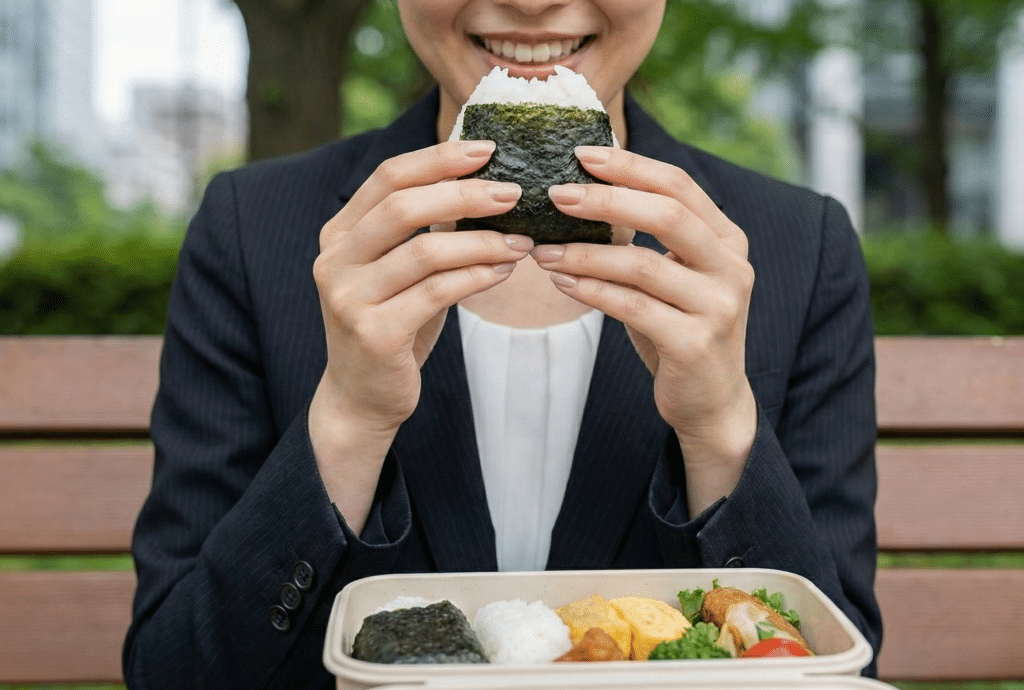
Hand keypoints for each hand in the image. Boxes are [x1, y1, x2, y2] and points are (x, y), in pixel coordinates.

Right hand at [309, 140, 532, 527]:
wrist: (363, 396)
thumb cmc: (393, 323)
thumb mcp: (402, 271)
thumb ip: (425, 230)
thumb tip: (485, 181)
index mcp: (339, 234)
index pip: (388, 177)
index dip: (438, 158)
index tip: (488, 149)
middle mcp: (335, 260)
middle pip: (402, 206)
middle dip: (464, 193)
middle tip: (514, 192)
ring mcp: (349, 298)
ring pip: (425, 251)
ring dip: (482, 241)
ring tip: (522, 240)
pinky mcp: (374, 334)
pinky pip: (436, 293)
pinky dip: (477, 277)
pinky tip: (504, 272)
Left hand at [532, 146, 755, 512]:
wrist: (711, 401)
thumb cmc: (679, 329)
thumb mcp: (668, 277)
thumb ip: (643, 238)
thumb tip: (582, 192)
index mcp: (726, 240)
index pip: (679, 186)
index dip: (630, 167)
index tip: (581, 154)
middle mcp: (730, 267)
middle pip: (667, 214)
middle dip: (607, 199)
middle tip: (556, 195)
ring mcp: (718, 306)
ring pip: (643, 264)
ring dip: (585, 254)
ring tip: (542, 250)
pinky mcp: (695, 343)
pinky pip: (633, 307)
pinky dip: (592, 291)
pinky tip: (561, 282)